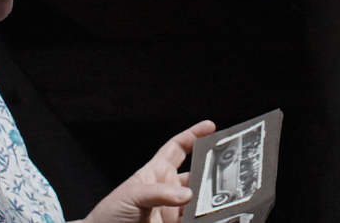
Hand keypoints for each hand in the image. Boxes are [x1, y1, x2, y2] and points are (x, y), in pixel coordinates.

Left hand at [83, 120, 215, 222]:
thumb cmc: (111, 212)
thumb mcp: (132, 195)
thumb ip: (159, 193)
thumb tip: (186, 194)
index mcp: (157, 172)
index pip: (178, 148)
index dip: (193, 135)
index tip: (210, 127)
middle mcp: (169, 190)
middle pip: (196, 176)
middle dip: (211, 172)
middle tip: (228, 170)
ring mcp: (172, 210)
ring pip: (199, 202)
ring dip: (209, 201)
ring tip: (223, 200)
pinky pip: (195, 221)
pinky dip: (204, 218)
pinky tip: (211, 217)